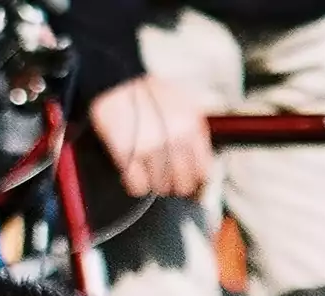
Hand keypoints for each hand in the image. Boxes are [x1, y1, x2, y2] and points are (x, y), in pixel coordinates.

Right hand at [89, 75, 212, 199]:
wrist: (121, 80)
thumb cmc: (151, 94)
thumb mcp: (185, 108)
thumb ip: (195, 136)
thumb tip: (200, 166)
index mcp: (192, 129)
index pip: (202, 171)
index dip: (194, 178)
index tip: (188, 179)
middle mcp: (174, 141)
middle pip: (182, 184)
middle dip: (175, 184)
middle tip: (167, 178)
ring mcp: (150, 149)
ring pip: (160, 186)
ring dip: (155, 183)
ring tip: (149, 171)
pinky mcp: (127, 155)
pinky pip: (138, 187)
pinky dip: (137, 185)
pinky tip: (136, 173)